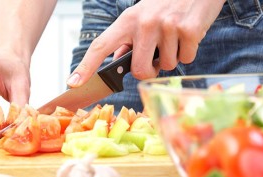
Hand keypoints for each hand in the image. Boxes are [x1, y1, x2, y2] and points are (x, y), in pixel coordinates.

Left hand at [67, 0, 225, 86]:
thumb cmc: (166, 4)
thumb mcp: (141, 15)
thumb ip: (128, 38)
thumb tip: (118, 59)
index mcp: (128, 20)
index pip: (101, 45)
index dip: (86, 66)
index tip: (73, 83)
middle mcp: (145, 23)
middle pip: (139, 70)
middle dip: (149, 71)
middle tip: (156, 58)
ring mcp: (167, 26)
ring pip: (167, 66)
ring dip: (172, 57)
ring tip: (175, 36)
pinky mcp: (189, 30)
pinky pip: (186, 59)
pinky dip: (188, 52)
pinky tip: (188, 34)